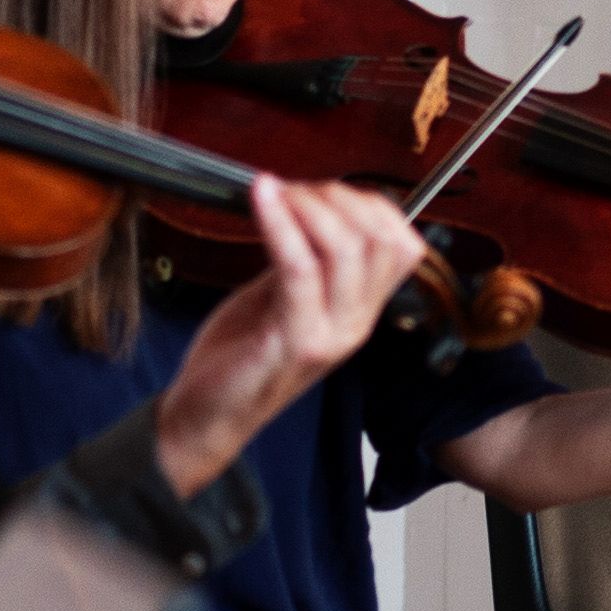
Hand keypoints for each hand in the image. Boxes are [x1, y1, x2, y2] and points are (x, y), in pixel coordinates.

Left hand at [157, 173, 429, 490]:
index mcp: (360, 311)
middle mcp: (356, 324)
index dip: (370, 204)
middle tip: (292, 191)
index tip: (320, 191)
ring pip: (347, 249)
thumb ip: (304, 259)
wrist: (207, 419)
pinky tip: (260, 197)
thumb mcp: (281, 298)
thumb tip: (308, 206)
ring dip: (308, 206)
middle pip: (381, 240)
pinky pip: (299, 269)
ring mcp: (330, 336)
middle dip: (337, 198)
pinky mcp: (295, 344)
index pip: (403, 244)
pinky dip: (280, 223)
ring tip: (274, 192)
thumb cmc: (240, 356)